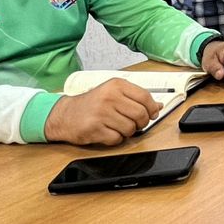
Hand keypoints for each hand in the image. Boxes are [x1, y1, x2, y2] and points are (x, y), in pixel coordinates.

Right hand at [44, 78, 159, 145]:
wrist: (65, 115)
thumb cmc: (92, 104)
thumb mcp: (113, 93)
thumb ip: (136, 98)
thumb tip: (159, 106)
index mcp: (116, 85)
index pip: (145, 97)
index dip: (152, 109)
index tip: (152, 114)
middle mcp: (109, 97)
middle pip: (140, 115)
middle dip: (141, 123)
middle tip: (135, 123)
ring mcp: (101, 113)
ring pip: (130, 128)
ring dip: (127, 132)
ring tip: (118, 127)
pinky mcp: (94, 129)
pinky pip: (117, 138)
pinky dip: (116, 139)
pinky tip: (108, 132)